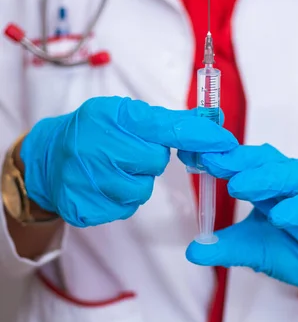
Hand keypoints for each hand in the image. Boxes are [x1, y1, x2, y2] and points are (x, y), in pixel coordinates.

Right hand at [21, 98, 236, 227]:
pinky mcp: (85, 206)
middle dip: (149, 159)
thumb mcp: (124, 114)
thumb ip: (167, 121)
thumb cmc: (94, 131)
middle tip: (128, 152)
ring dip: (134, 181)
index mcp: (114, 117)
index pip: (167, 128)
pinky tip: (102, 185)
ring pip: (141, 188)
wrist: (47, 159)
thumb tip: (212, 121)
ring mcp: (89, 178)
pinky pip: (124, 207)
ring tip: (112, 169)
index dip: (200, 136)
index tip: (226, 142)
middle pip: (155, 162)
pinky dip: (119, 198)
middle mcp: (99, 145)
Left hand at [185, 144, 297, 315]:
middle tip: (212, 162)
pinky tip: (279, 217)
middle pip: (266, 160)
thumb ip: (225, 247)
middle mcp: (291, 181)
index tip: (193, 156)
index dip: (220, 158)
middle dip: (238, 160)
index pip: (244, 163)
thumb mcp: (252, 250)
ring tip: (238, 186)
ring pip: (292, 174)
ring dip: (265, 177)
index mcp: (269, 184)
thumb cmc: (295, 251)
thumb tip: (193, 250)